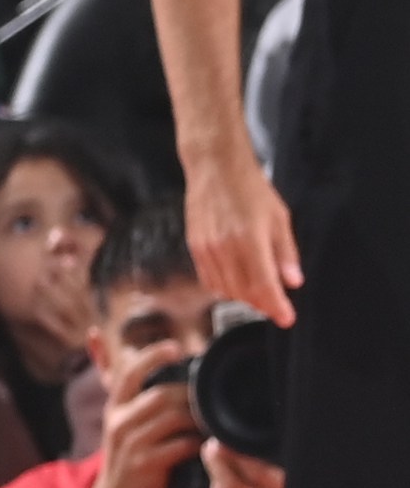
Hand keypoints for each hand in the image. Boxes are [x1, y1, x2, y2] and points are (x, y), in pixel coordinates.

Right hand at [92, 338, 203, 487]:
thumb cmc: (125, 457)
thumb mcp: (117, 420)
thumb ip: (121, 387)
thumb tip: (119, 347)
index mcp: (114, 408)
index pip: (130, 372)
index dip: (153, 355)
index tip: (176, 347)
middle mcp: (118, 422)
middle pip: (161, 395)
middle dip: (190, 395)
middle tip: (207, 399)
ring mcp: (131, 444)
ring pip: (173, 419)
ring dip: (197, 419)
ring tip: (209, 422)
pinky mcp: (145, 464)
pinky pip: (180, 446)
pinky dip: (196, 444)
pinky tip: (203, 445)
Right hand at [183, 143, 302, 329]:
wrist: (215, 168)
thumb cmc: (250, 189)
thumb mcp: (279, 218)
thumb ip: (286, 252)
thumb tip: (293, 281)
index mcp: (251, 239)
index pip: (265, 285)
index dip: (277, 307)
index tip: (287, 319)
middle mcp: (226, 248)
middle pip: (245, 293)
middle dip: (263, 304)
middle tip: (276, 304)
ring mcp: (207, 249)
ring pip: (226, 290)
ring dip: (244, 298)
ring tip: (258, 293)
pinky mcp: (195, 248)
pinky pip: (210, 280)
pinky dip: (225, 288)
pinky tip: (237, 282)